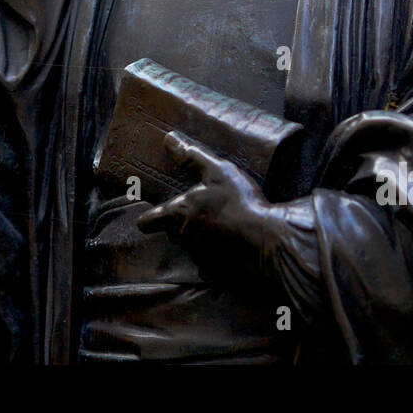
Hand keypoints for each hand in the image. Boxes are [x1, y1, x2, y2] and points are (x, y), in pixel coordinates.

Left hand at [136, 131, 277, 282]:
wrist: (265, 240)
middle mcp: (183, 239)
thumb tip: (169, 139)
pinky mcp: (214, 273)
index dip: (150, 218)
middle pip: (172, 233)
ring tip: (222, 227)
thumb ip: (192, 156)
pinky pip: (209, 265)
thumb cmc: (239, 204)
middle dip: (183, 224)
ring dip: (201, 239)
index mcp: (178, 214)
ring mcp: (198, 258)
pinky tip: (233, 246)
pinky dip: (217, 257)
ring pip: (191, 247)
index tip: (153, 215)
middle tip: (202, 212)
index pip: (147, 222)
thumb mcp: (217, 171)